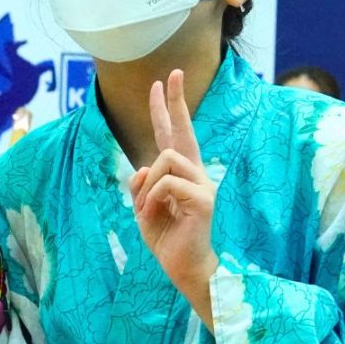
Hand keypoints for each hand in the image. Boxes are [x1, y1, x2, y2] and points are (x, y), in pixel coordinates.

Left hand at [130, 69, 218, 293]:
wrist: (185, 269)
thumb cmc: (167, 240)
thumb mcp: (144, 208)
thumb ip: (141, 185)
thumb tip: (142, 168)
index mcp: (181, 175)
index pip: (173, 135)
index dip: (167, 109)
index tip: (162, 82)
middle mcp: (196, 174)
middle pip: (183, 131)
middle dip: (175, 101)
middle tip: (171, 74)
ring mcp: (202, 185)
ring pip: (165, 160)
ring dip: (147, 185)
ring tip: (147, 209)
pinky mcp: (203, 200)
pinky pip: (167, 183)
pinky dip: (152, 198)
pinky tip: (154, 215)